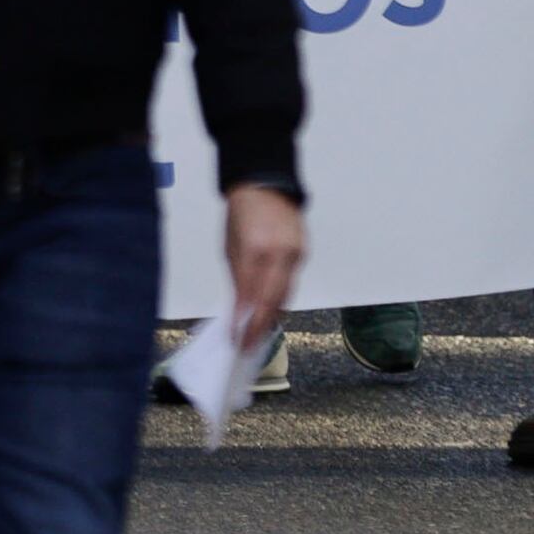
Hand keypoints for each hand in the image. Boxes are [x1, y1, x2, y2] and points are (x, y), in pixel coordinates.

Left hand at [223, 183, 306, 350]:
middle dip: (261, 327)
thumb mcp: (230, 247)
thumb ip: (238, 280)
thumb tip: (239, 311)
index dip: (245, 321)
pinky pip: (291, 282)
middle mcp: (279, 254)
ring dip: (272, 316)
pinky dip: (280, 298)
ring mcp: (295, 254)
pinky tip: (271, 311)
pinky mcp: (303, 254)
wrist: (267, 187)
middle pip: (272, 301)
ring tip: (258, 334)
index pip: (250, 295)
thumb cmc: (242, 215)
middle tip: (249, 346)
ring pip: (285, 294)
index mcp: (256, 250)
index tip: (237, 339)